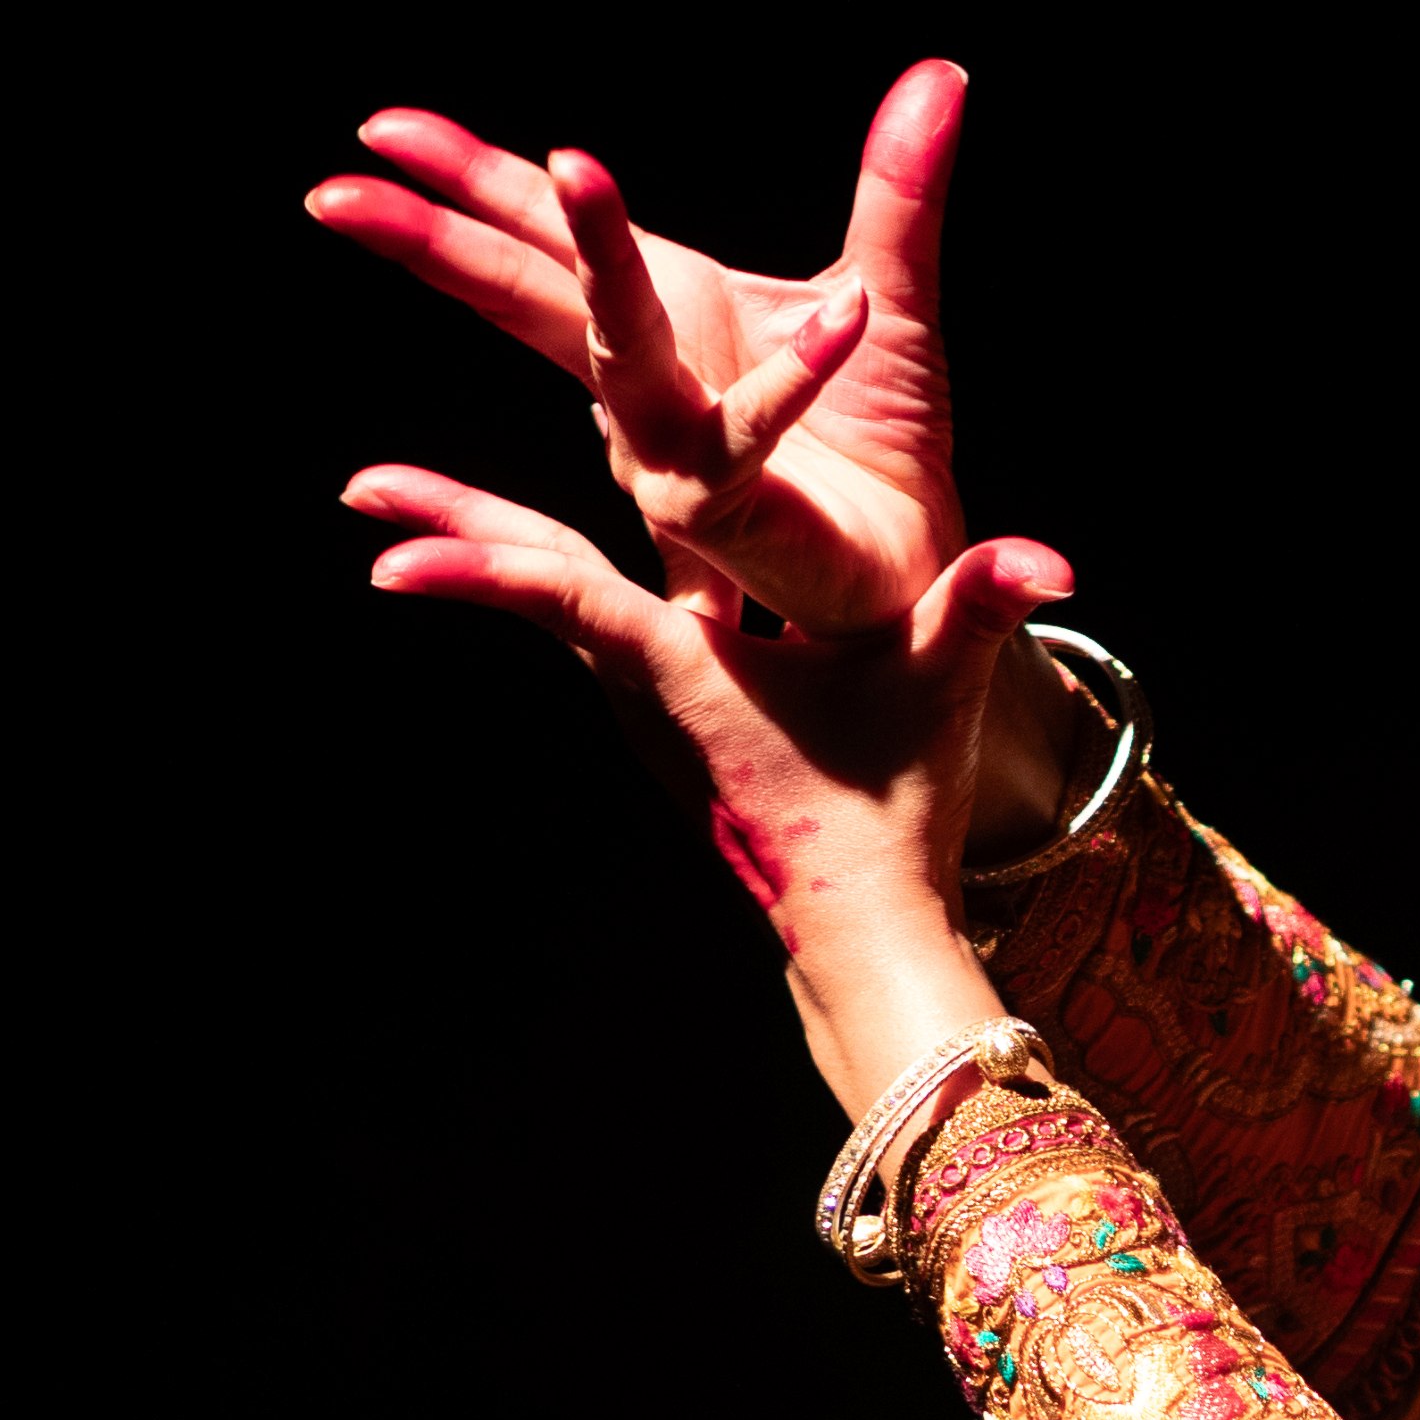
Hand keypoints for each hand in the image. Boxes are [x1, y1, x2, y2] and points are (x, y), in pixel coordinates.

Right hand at [306, 60, 974, 641]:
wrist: (915, 564)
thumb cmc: (881, 441)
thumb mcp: (889, 288)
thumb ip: (897, 187)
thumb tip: (939, 74)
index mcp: (666, 312)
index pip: (539, 235)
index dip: (465, 179)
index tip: (381, 130)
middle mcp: (647, 380)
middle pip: (523, 289)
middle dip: (434, 238)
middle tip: (339, 191)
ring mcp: (671, 447)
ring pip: (616, 346)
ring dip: (601, 257)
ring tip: (571, 162)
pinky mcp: (728, 505)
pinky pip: (746, 432)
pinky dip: (797, 370)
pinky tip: (845, 307)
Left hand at [345, 450, 1076, 1114]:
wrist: (862, 930)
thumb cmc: (890, 813)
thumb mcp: (939, 692)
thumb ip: (989, 605)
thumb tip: (1058, 559)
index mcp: (687, 673)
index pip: (569, 601)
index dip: (481, 566)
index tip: (388, 550)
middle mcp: (646, 687)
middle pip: (530, 589)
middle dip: (447, 534)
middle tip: (361, 489)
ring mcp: (650, 708)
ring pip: (551, 607)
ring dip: (483, 549)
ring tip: (400, 504)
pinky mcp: (668, 721)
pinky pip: (591, 631)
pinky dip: (541, 578)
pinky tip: (521, 548)